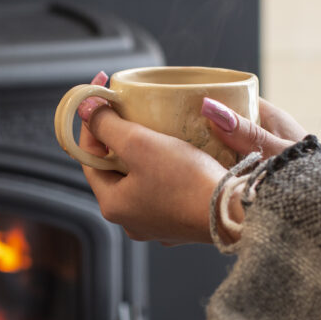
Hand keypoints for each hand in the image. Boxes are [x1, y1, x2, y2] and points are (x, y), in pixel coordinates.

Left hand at [77, 73, 307, 245]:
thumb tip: (85, 109)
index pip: (89, 156)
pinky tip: (179, 153)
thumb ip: (107, 125)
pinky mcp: (181, 221)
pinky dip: (165, 168)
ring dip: (144, 152)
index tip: (101, 96)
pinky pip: (164, 188)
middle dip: (119, 137)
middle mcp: (130, 221)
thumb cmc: (187, 181)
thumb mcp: (140, 144)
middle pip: (114, 168)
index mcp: (113, 205)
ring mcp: (156, 223)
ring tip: (155, 128)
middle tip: (129, 109)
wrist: (236, 213)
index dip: (92, 123)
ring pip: (140, 178)